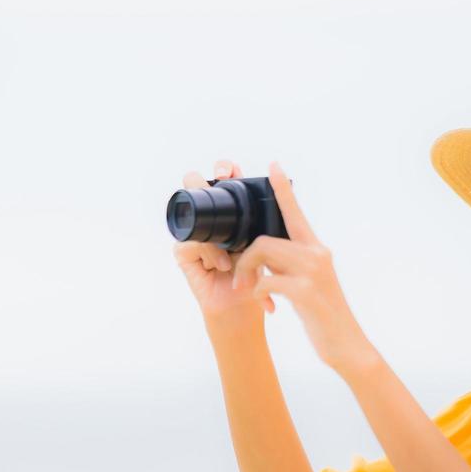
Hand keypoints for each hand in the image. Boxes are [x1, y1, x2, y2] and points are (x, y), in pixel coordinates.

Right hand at [171, 159, 276, 322]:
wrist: (247, 304)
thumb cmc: (258, 273)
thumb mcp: (266, 241)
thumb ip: (268, 217)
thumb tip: (287, 184)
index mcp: (232, 209)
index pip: (222, 178)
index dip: (224, 168)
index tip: (231, 171)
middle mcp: (209, 217)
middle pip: (194, 183)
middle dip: (202, 180)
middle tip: (219, 183)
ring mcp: (193, 233)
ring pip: (193, 215)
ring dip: (215, 236)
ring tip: (232, 255)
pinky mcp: (183, 253)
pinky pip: (190, 242)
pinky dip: (208, 253)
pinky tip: (222, 265)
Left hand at [230, 161, 375, 375]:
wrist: (347, 345)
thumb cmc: (323, 315)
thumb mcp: (308, 283)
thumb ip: (290, 264)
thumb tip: (264, 253)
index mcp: (316, 250)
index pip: (296, 212)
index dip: (283, 189)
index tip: (273, 166)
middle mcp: (317, 254)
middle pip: (267, 237)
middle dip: (245, 256)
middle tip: (238, 278)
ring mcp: (313, 272)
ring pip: (264, 252)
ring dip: (247, 272)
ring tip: (246, 290)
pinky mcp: (306, 292)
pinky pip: (268, 280)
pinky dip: (259, 291)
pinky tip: (265, 305)